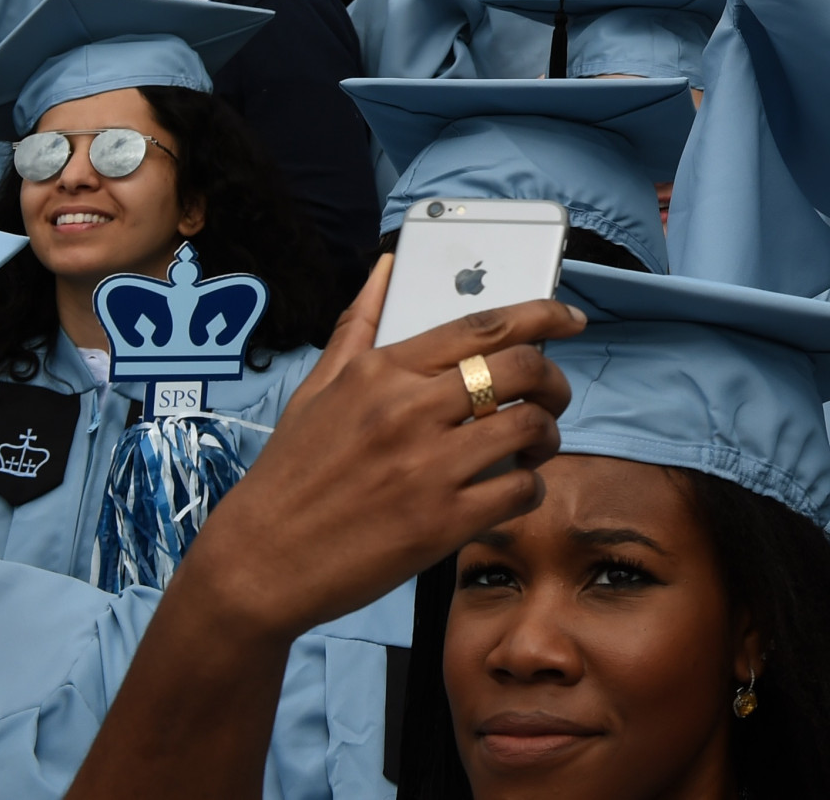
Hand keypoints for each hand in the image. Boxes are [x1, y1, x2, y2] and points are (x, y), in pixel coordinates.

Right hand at [179, 257, 582, 642]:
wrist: (259, 563)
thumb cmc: (290, 474)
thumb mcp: (316, 390)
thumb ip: (359, 325)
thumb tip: (386, 266)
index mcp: (382, 371)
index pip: (483, 326)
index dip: (542, 315)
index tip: (570, 318)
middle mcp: (410, 410)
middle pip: (521, 368)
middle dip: (554, 379)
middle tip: (553, 395)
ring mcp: (429, 467)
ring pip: (530, 427)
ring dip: (547, 435)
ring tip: (534, 446)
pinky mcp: (442, 522)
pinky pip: (520, 490)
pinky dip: (531, 487)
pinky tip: (514, 490)